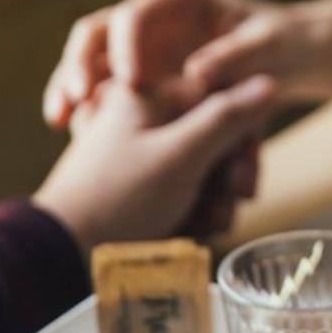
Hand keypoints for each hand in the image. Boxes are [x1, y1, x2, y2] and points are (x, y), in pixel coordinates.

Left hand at [33, 75, 276, 252]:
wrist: (64, 251)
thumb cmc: (118, 199)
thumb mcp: (180, 155)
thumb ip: (226, 118)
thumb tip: (267, 81)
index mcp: (147, 93)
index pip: (220, 98)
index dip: (240, 139)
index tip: (241, 176)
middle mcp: (145, 116)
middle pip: (214, 136)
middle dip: (227, 178)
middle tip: (228, 209)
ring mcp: (142, 150)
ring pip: (204, 166)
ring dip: (214, 200)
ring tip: (206, 227)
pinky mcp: (140, 180)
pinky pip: (184, 187)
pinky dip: (194, 209)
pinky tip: (191, 230)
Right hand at [42, 0, 312, 128]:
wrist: (289, 57)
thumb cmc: (283, 46)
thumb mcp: (268, 48)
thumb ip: (236, 56)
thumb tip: (197, 72)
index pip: (137, 12)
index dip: (126, 45)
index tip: (129, 82)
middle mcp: (153, 12)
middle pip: (98, 31)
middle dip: (80, 62)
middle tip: (76, 98)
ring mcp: (141, 41)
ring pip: (90, 57)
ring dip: (70, 85)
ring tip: (60, 119)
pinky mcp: (138, 69)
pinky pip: (100, 84)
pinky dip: (85, 104)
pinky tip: (71, 130)